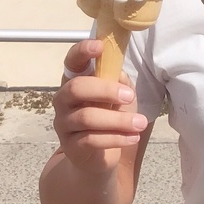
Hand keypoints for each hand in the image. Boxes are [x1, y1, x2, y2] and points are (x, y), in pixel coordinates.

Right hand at [52, 40, 147, 174]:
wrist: (97, 156)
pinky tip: (133, 137)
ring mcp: (63, 124)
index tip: (99, 46)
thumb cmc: (108, 116)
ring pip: (87, 117)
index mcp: (75, 81)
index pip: (72, 61)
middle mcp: (63, 100)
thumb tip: (118, 74)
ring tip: (141, 123)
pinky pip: (91, 140)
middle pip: (76, 88)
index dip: (82, 51)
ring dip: (118, 120)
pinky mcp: (70, 146)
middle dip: (105, 90)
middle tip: (130, 96)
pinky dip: (116, 138)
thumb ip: (118, 81)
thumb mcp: (118, 95)